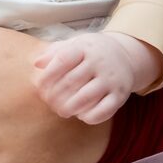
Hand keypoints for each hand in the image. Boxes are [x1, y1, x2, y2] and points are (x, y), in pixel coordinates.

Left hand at [31, 32, 162, 124]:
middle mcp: (100, 62)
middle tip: (49, 102)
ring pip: (85, 97)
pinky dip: (88, 117)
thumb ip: (54, 53)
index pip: (62, 60)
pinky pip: (103, 111)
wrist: (125, 56)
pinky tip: (81, 115)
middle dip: (55, 96)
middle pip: (71, 81)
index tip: (40, 87)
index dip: (48, 76)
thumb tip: (37, 64)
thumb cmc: (90, 53)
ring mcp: (112, 79)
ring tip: (62, 111)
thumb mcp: (74, 45)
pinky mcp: (120, 95)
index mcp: (85, 47)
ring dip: (68, 108)